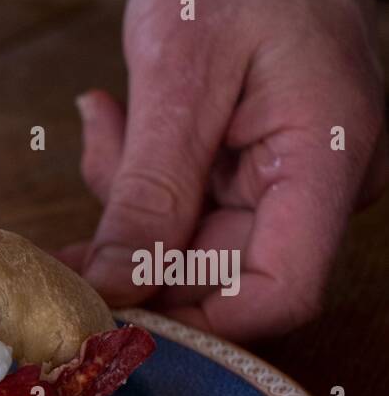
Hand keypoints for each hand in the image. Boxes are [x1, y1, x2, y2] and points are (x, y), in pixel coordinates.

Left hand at [62, 0, 387, 339]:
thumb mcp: (181, 75)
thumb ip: (150, 187)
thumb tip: (112, 283)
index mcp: (325, 161)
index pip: (281, 292)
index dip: (201, 321)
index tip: (115, 311)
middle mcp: (317, 185)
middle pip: (221, 275)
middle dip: (136, 258)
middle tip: (70, 231)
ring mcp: (285, 179)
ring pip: (190, 244)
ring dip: (128, 210)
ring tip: (107, 127)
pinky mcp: (251, 169)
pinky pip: (186, 206)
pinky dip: (138, 183)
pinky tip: (111, 122)